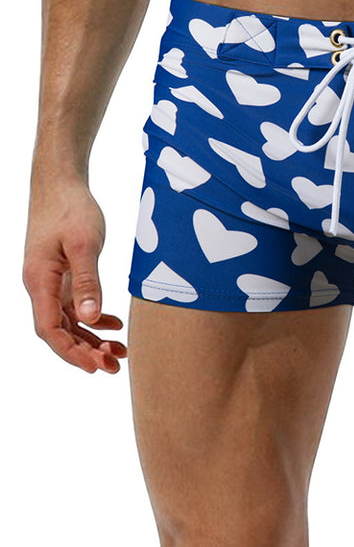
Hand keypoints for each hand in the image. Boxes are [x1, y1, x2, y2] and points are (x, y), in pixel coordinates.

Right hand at [23, 177, 126, 372]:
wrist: (60, 182)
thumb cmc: (71, 207)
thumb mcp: (85, 243)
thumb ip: (87, 281)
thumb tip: (91, 319)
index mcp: (40, 281)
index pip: (51, 329)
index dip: (72, 352)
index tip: (95, 367)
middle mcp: (41, 285)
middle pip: (59, 331)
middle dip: (85, 352)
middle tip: (115, 366)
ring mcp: (50, 280)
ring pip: (68, 321)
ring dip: (91, 339)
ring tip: (119, 352)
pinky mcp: (61, 273)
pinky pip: (74, 305)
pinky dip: (93, 318)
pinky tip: (115, 324)